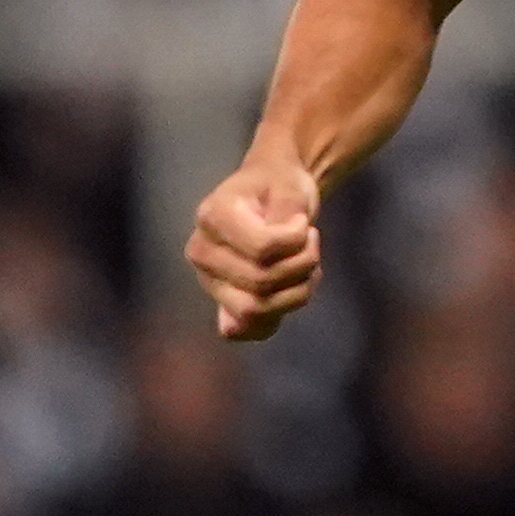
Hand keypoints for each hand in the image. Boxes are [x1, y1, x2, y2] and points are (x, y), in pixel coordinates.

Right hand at [188, 148, 323, 340]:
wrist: (271, 194)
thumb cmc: (279, 185)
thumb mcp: (290, 185)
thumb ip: (287, 211)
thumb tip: (269, 253)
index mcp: (212, 216)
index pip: (262, 248)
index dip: (296, 239)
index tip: (302, 222)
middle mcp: (202, 252)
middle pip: (261, 281)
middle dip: (303, 263)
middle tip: (312, 241)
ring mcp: (211, 281)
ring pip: (258, 309)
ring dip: (298, 288)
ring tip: (308, 261)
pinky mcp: (224, 304)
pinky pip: (250, 330)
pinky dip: (281, 314)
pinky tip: (295, 286)